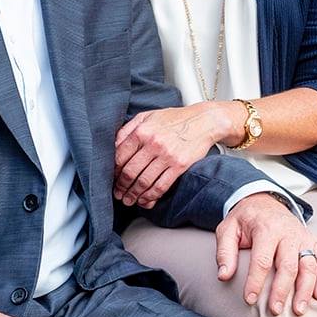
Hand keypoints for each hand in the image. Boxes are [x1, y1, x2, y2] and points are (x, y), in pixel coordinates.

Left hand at [114, 103, 232, 206]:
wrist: (204, 121)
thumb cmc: (175, 119)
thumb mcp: (147, 116)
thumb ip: (128, 129)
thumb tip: (112, 146)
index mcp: (142, 131)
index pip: (120, 157)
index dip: (113, 172)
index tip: (112, 179)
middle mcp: (153, 143)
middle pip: (130, 172)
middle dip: (121, 187)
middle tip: (118, 194)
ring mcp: (167, 155)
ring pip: (144, 182)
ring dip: (134, 195)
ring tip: (129, 200)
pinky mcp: (180, 165)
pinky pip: (161, 186)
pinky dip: (151, 196)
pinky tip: (146, 199)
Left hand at [214, 194, 316, 316]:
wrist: (265, 201)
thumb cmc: (245, 220)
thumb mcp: (227, 229)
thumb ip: (224, 252)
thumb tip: (223, 276)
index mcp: (266, 229)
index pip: (262, 259)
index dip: (256, 281)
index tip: (249, 299)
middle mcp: (288, 232)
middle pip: (288, 265)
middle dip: (281, 290)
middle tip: (275, 311)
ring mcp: (303, 237)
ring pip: (309, 265)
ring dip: (305, 289)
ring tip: (298, 309)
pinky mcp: (313, 241)